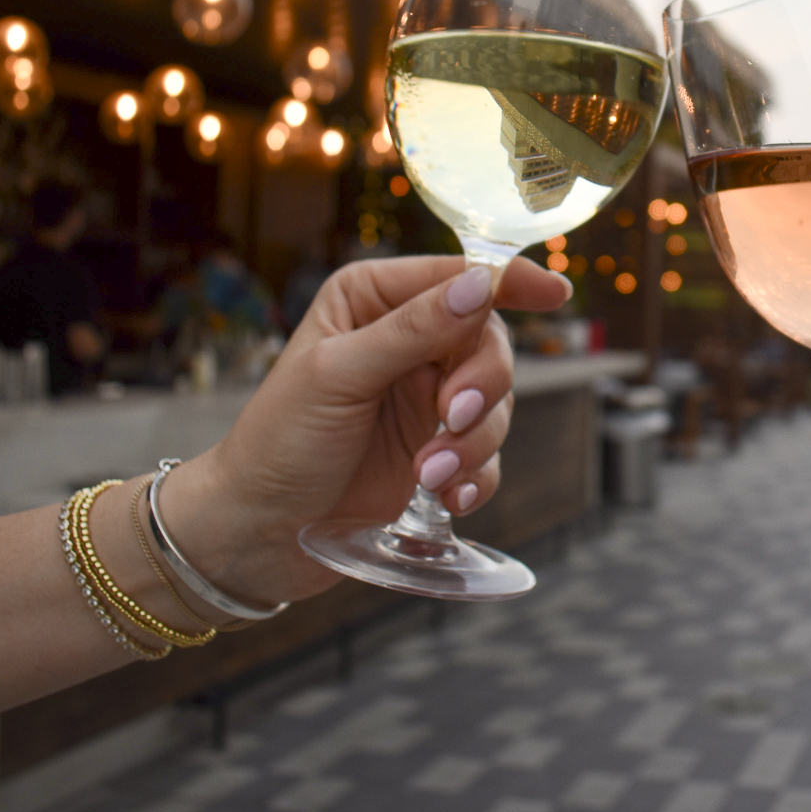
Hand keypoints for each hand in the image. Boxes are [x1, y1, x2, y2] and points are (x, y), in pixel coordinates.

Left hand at [165, 256, 571, 605]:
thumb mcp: (339, 376)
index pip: (456, 277)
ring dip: (472, 442)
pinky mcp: (436, 451)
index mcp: (373, 299)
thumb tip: (479, 285)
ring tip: (429, 476)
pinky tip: (451, 497)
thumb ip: (412, 330)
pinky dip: (477, 476)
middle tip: (450, 421)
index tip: (554, 293)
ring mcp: (424, 398)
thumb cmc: (278, 443)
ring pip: (495, 403)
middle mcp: (406, 340)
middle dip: (481, 388)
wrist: (256, 534)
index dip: (508, 281)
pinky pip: (487, 455)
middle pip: (488, 343)